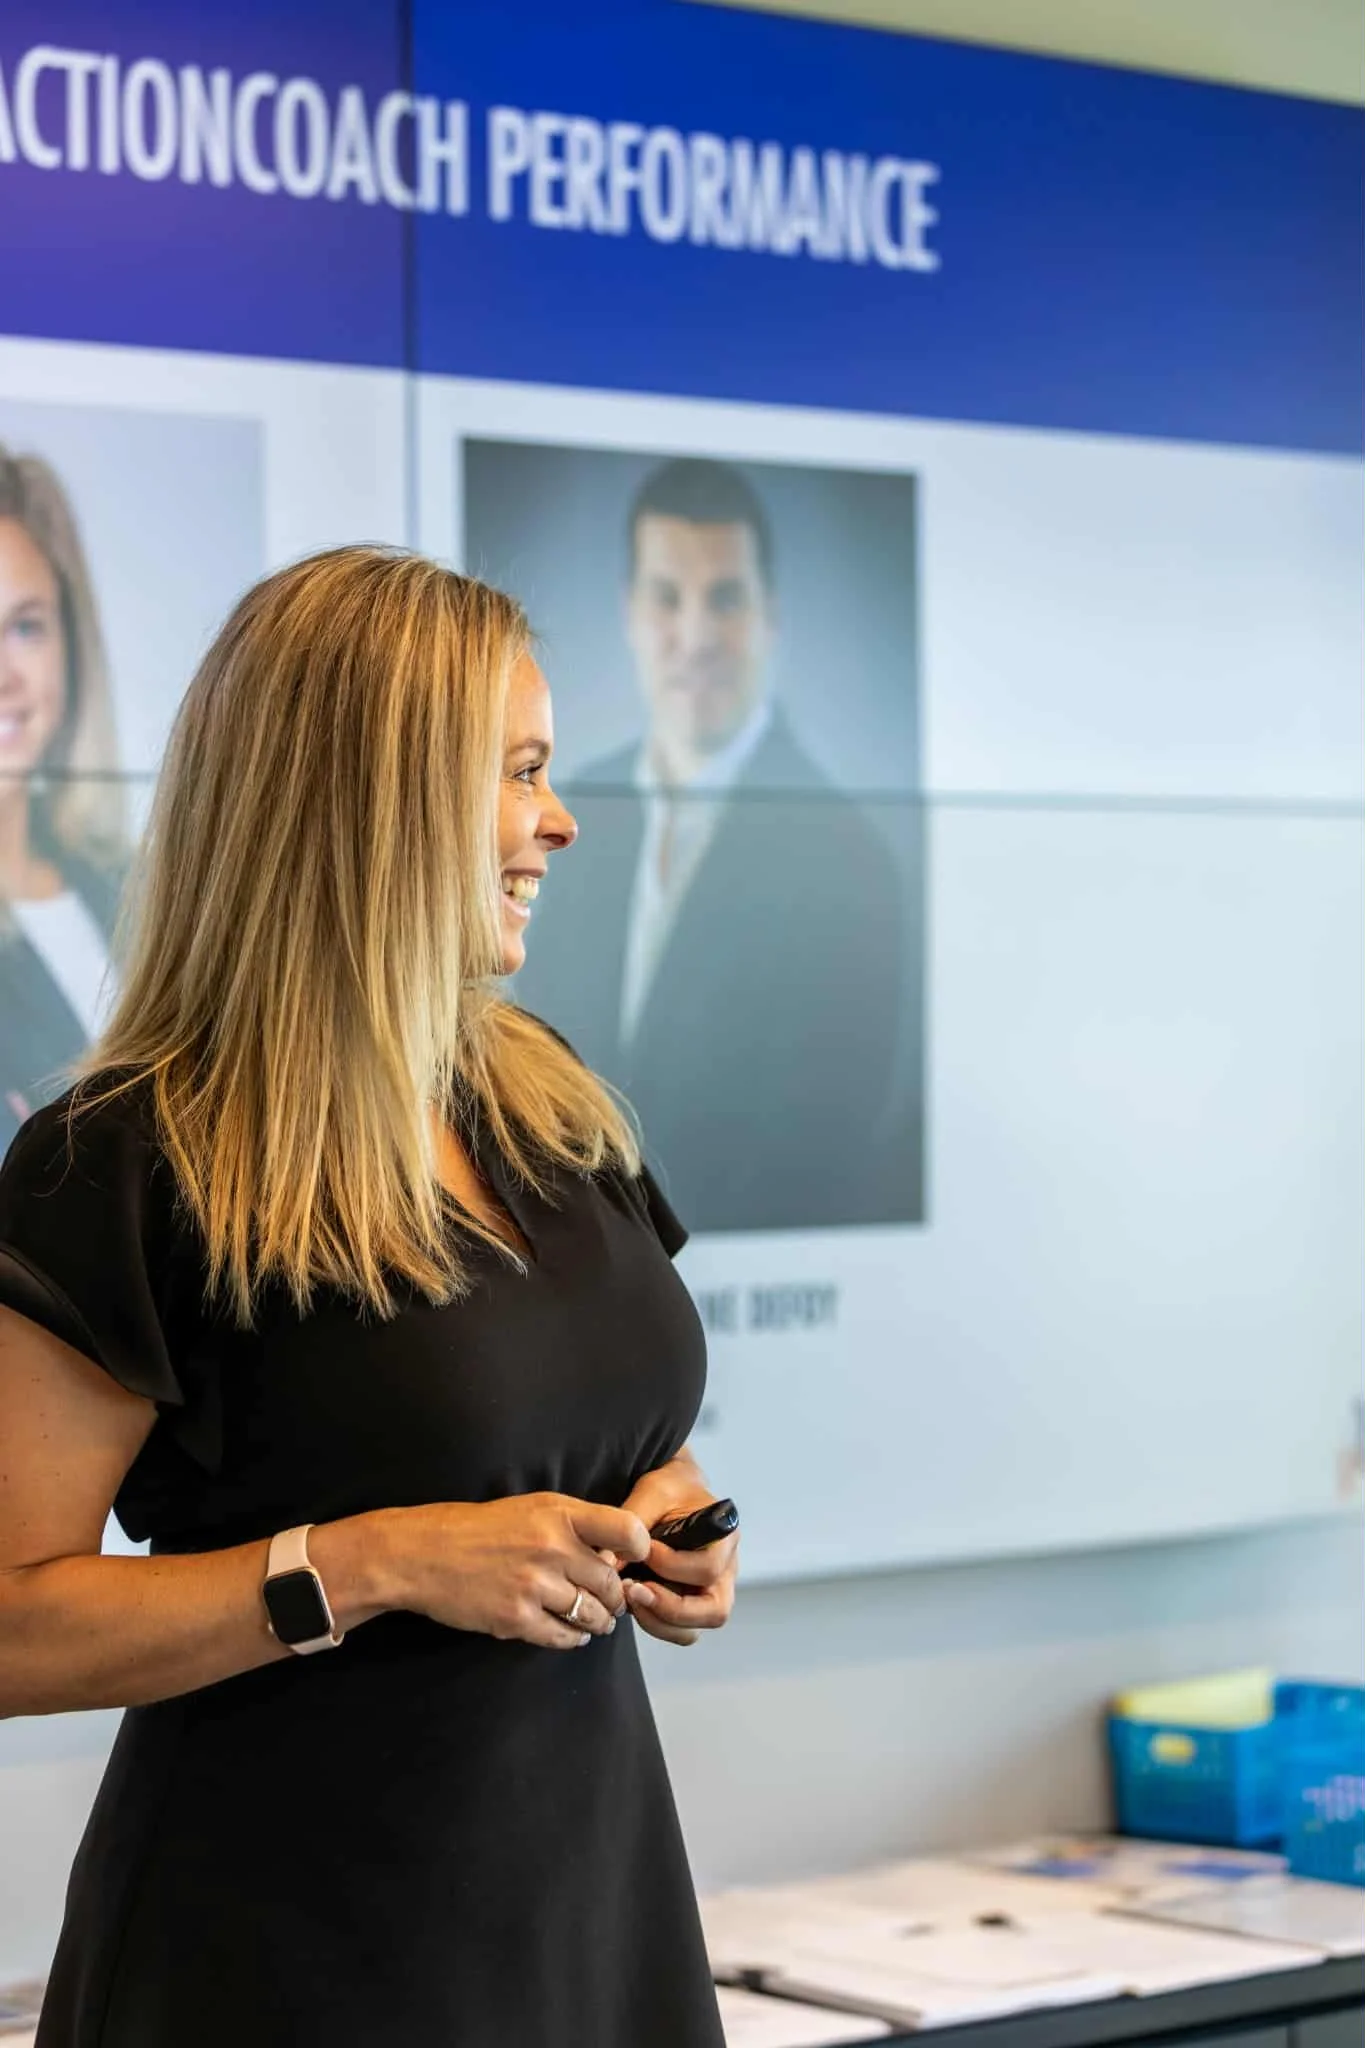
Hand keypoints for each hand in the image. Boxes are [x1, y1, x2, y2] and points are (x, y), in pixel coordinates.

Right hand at [392, 1493, 650, 1649]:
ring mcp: (534, 1585)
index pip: (626, 1529)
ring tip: (597, 1622)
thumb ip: (574, 1525)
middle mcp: (552, 1548)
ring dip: (599, 1622)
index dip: (640, 1548)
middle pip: (611, 1583)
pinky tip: (571, 1633)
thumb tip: (616, 1554)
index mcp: (559, 1514)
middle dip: (616, 1598)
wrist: (424, 1554)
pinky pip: (563, 1636)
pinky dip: (573, 1638)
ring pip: (591, 1614)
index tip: (635, 1560)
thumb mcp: (532, 1508)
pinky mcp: (516, 1618)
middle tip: (614, 1602)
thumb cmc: (480, 1528)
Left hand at [616, 1450, 738, 1647]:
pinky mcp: (689, 1603)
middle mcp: (725, 1571)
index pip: (708, 1569)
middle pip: (714, 1611)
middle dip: (670, 1609)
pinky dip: (655, 1622)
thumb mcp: (652, 1493)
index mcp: (725, 1538)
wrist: (674, 1491)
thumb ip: (631, 1523)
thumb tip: (608, 1562)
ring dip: (659, 1622)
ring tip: (630, 1598)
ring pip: (695, 1628)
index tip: (643, 1552)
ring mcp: (710, 1591)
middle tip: (634, 1592)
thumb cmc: (670, 1489)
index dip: (671, 1566)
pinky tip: (633, 1600)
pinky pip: (678, 1628)